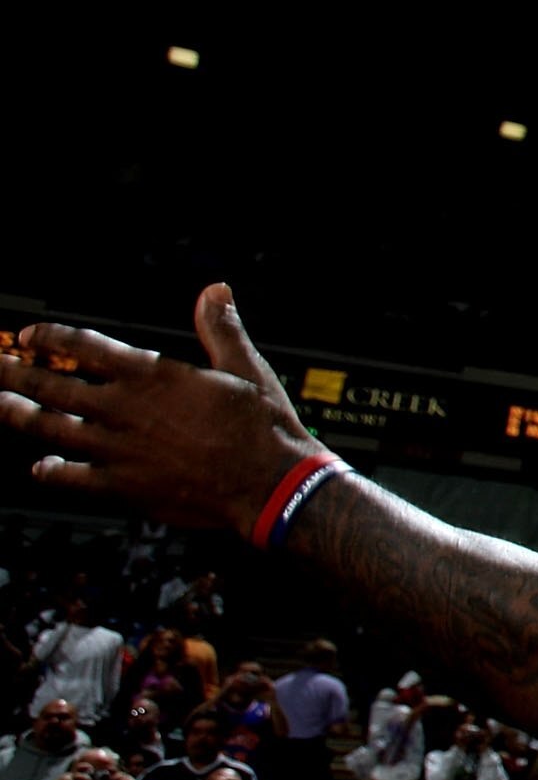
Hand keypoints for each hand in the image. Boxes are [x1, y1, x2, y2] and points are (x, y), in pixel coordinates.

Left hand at [0, 289, 316, 536]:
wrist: (270, 484)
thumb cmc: (263, 427)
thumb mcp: (246, 367)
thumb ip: (220, 328)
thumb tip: (214, 293)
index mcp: (151, 375)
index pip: (84, 346)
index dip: (51, 337)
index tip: (30, 336)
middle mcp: (124, 409)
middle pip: (52, 385)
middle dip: (14, 373)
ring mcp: (117, 449)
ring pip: (50, 428)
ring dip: (18, 415)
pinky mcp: (123, 486)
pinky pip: (72, 478)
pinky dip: (50, 471)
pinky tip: (39, 467)